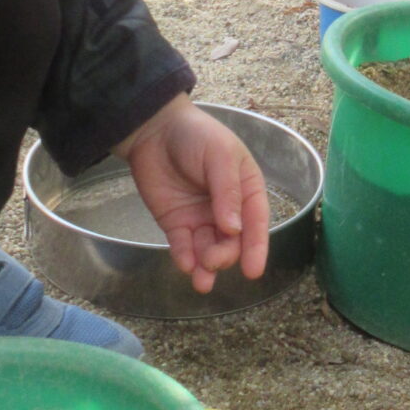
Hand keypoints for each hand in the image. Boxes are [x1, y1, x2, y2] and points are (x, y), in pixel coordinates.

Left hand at [115, 95, 269, 291]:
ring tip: (201, 280)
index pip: (256, 222)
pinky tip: (185, 265)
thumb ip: (227, 191)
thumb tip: (234, 228)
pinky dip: (185, 257)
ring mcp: (201, 218)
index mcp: (246, 189)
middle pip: (232, 242)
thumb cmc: (196, 135)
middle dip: (225, 255)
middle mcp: (227, 209)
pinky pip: (183, 246)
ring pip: (208, 249)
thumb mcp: (219, 155)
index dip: (256, 247)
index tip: (253, 271)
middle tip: (213, 261)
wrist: (153, 129)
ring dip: (207, 265)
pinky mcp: (177, 223)